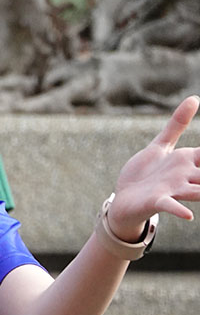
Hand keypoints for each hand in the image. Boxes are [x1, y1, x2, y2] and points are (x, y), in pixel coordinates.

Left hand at [109, 95, 199, 239]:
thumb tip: (195, 98)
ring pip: (197, 191)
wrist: (123, 200)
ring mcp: (172, 190)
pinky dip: (179, 210)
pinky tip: (189, 216)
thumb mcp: (160, 146)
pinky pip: (170, 206)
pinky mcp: (157, 201)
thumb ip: (177, 124)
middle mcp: (185, 177)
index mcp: (188, 161)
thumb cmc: (144, 174)